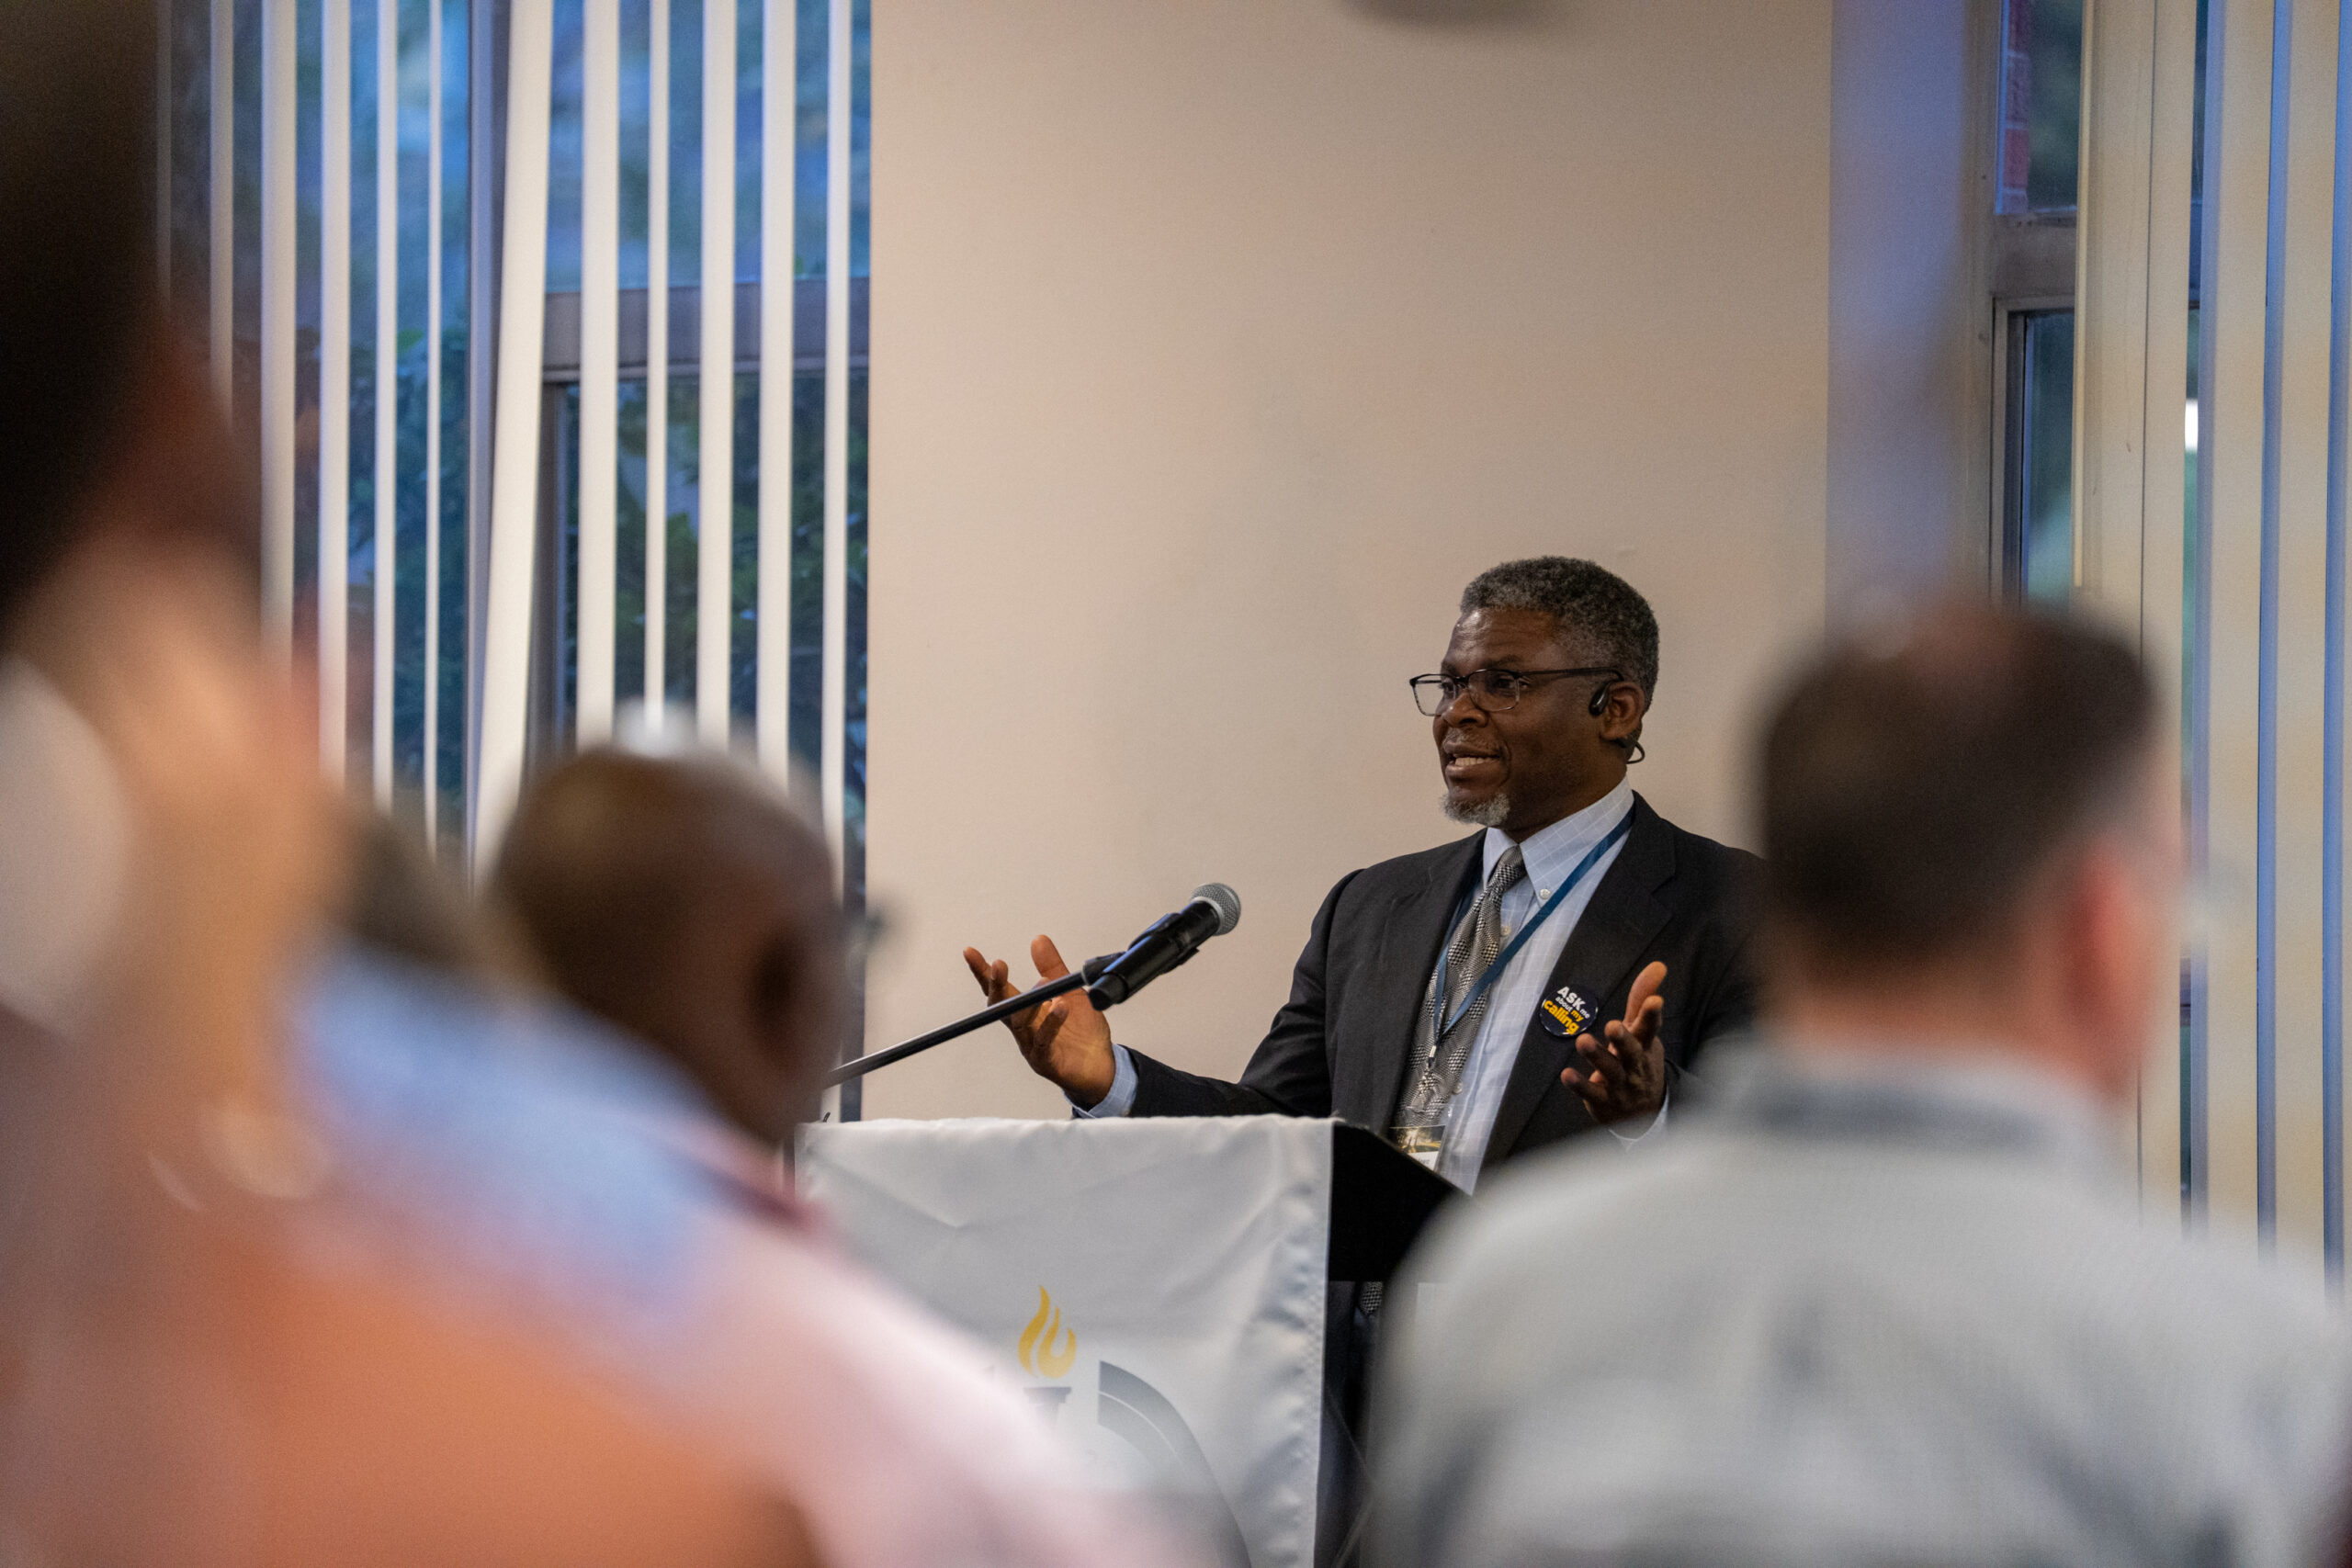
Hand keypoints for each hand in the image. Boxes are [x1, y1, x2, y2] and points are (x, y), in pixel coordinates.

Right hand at [962, 935, 1117, 1107]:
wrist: (1101, 1065)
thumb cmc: (1082, 1032)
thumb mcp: (1069, 992)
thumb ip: (1053, 968)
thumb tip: (1038, 939)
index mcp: (1025, 1011)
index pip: (999, 989)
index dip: (983, 972)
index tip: (970, 952)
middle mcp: (1023, 1028)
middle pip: (1000, 1006)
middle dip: (996, 985)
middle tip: (998, 965)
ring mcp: (1031, 1046)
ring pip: (1020, 1024)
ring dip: (1029, 1003)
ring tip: (1045, 983)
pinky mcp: (1047, 1061)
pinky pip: (1044, 1041)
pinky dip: (1052, 1023)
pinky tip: (1061, 1007)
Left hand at [1561, 960, 1666, 1124]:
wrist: (1645, 1111)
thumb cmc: (1640, 1061)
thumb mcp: (1642, 1032)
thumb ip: (1642, 998)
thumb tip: (1657, 965)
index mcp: (1644, 1045)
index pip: (1650, 1029)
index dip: (1652, 1015)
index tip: (1655, 1001)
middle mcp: (1635, 1065)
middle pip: (1631, 1051)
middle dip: (1623, 1038)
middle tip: (1614, 1025)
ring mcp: (1620, 1085)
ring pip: (1609, 1070)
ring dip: (1596, 1056)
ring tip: (1583, 1040)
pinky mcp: (1603, 1100)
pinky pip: (1590, 1093)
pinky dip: (1579, 1085)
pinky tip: (1566, 1074)